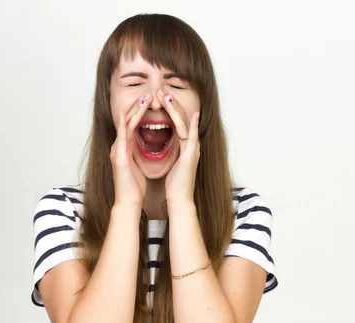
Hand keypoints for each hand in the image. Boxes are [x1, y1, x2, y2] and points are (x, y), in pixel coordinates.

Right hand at [110, 94, 151, 206]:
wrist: (128, 202)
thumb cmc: (134, 187)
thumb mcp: (138, 165)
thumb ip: (139, 153)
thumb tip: (145, 145)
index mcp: (125, 148)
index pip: (132, 125)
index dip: (140, 112)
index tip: (150, 101)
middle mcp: (119, 147)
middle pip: (127, 121)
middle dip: (137, 107)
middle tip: (148, 94)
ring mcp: (117, 151)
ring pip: (124, 125)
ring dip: (134, 111)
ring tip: (144, 99)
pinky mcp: (118, 157)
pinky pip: (121, 138)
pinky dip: (122, 125)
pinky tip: (124, 115)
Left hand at [157, 90, 200, 204]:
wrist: (180, 199)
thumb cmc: (175, 185)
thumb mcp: (173, 163)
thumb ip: (173, 150)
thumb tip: (168, 142)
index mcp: (186, 146)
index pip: (177, 123)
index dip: (170, 110)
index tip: (160, 98)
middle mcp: (192, 145)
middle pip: (182, 119)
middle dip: (172, 105)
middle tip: (162, 91)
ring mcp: (193, 149)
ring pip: (185, 123)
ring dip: (176, 109)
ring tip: (166, 96)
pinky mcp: (192, 155)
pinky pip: (192, 136)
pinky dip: (192, 125)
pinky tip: (192, 115)